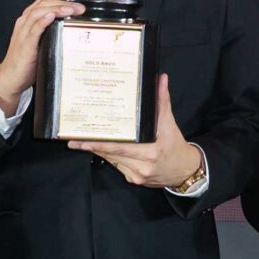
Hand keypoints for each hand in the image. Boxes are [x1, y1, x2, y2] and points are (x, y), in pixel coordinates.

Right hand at [0, 0, 86, 107]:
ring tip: (72, 9)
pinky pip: (33, 29)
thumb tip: (77, 24)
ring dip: (58, 8)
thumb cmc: (29, 60)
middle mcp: (26, 20)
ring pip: (40, 11)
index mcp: (31, 17)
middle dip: (65, 0)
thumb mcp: (44, 41)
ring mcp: (24, 31)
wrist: (11, 77)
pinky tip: (51, 16)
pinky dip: (42, 21)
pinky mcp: (25, 44)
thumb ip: (55, 30)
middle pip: (45, 1)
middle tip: (82, 5)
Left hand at [68, 77, 201, 189]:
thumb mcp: (170, 123)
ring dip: (97, 151)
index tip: (86, 139)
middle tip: (74, 141)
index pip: (121, 147)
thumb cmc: (175, 144)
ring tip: (81, 142)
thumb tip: (160, 79)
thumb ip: (162, 101)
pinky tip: (98, 149)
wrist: (184, 170)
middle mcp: (143, 165)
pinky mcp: (134, 179)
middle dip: (92, 147)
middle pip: (112, 155)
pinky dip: (108, 157)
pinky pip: (117, 166)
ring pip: (112, 161)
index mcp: (152, 150)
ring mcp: (138, 174)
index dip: (102, 144)